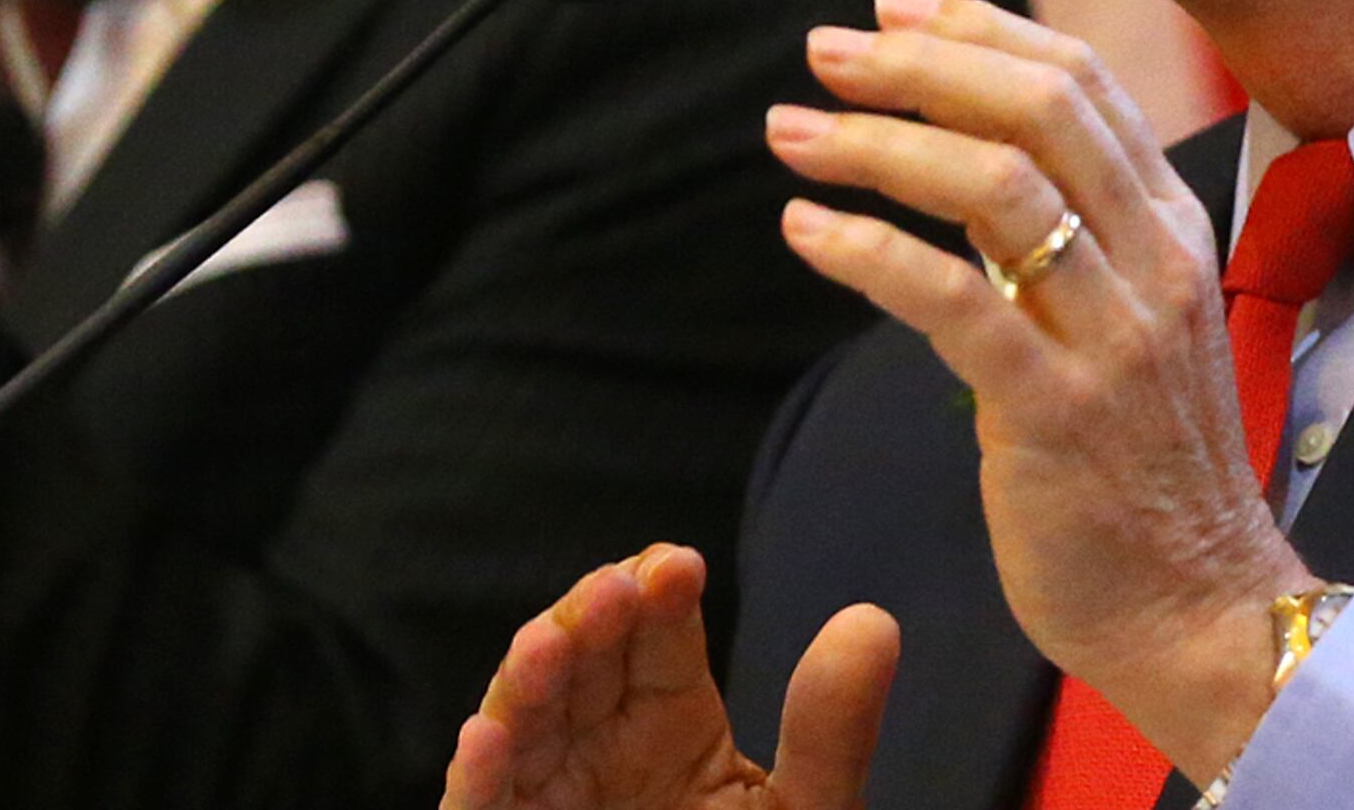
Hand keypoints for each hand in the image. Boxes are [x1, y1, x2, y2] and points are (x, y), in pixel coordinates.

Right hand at [441, 545, 896, 809]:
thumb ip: (831, 734)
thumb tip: (873, 620)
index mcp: (670, 714)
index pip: (655, 626)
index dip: (658, 586)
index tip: (678, 568)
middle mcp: (600, 740)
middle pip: (582, 652)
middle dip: (591, 614)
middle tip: (617, 592)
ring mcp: (548, 791)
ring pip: (524, 714)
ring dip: (527, 675)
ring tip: (546, 649)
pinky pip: (482, 804)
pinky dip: (479, 772)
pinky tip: (485, 738)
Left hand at [769, 0, 1305, 781]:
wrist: (1195, 607)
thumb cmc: (1142, 466)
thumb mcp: (1129, 318)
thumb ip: (1067, 231)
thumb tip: (967, 143)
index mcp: (1175, 228)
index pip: (1081, 82)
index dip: (976, 28)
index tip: (888, 10)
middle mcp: (1154, 264)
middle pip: (1038, 109)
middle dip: (918, 64)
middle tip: (824, 52)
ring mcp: (1111, 337)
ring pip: (992, 187)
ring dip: (876, 143)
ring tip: (789, 132)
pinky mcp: (1052, 411)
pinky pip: (948, 298)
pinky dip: (866, 248)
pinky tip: (803, 229)